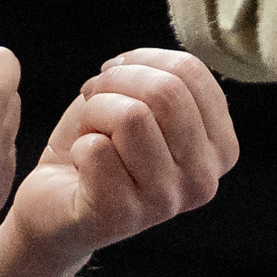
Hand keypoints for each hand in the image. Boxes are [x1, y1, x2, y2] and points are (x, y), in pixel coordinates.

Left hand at [7, 48, 238, 268]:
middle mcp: (202, 180)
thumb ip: (164, 81)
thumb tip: (154, 67)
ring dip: (94, 112)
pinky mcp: (121, 216)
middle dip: (116, 81)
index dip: (142, 60)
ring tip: (90, 133)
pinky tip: (81, 166)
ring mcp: (165, 202)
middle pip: (166, 91)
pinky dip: (78, 147)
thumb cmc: (102, 144)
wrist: (56, 200)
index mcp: (219, 148)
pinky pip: (96, 149)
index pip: (191, 71)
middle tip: (95, 97)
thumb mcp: (142, 103)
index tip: (117, 76)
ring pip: (131, 116)